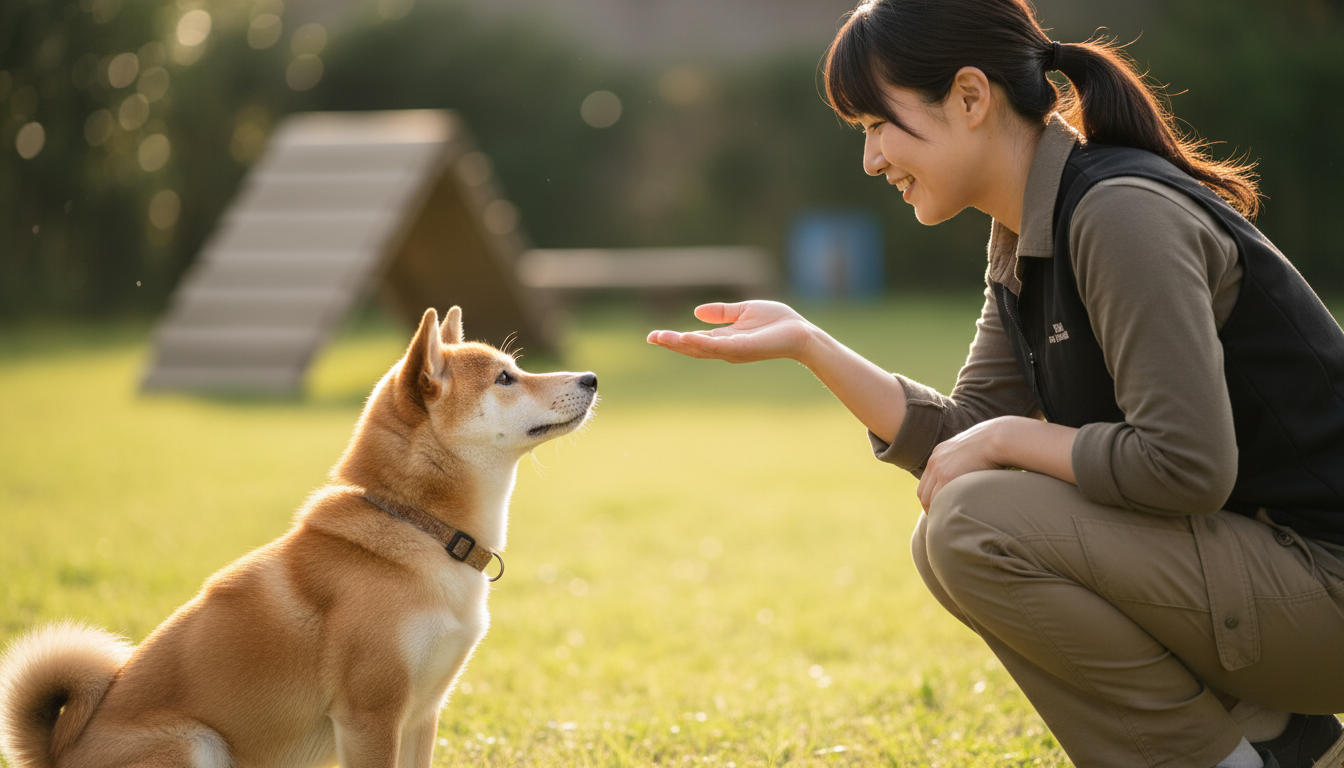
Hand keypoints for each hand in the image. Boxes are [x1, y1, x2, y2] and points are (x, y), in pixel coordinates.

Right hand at [647, 301, 816, 363]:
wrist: (801, 332)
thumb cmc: (778, 322)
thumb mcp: (744, 310)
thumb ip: (722, 312)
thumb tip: (696, 311)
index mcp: (725, 339)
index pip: (694, 341)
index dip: (674, 339)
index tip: (654, 336)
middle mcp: (726, 349)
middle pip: (693, 348)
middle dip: (672, 344)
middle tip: (651, 338)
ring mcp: (733, 351)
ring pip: (701, 349)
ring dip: (681, 344)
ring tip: (662, 338)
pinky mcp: (743, 349)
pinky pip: (718, 346)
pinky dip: (702, 343)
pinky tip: (687, 337)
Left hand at [917, 417, 1008, 512]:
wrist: (997, 438)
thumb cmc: (992, 446)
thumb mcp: (971, 450)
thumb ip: (963, 462)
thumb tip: (970, 472)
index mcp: (938, 454)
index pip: (926, 482)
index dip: (930, 497)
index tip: (938, 508)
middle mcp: (934, 461)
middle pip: (923, 492)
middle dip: (929, 507)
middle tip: (940, 520)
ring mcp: (939, 469)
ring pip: (929, 498)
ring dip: (935, 511)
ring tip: (946, 523)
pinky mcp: (947, 477)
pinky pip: (938, 499)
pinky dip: (942, 510)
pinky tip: (951, 517)